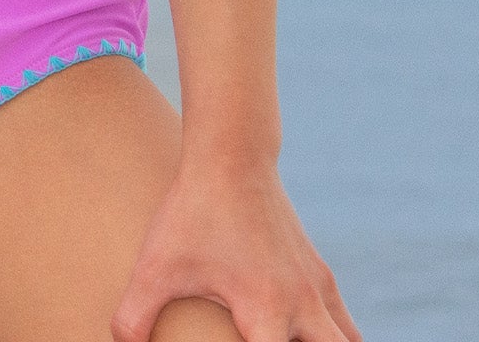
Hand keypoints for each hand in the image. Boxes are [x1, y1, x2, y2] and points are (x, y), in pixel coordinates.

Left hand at [111, 160, 360, 341]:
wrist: (231, 154)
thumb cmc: (193, 212)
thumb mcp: (156, 265)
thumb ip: (135, 314)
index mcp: (266, 311)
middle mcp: (301, 305)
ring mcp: (316, 288)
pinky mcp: (319, 272)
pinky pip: (343, 323)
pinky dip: (334, 338)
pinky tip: (308, 338)